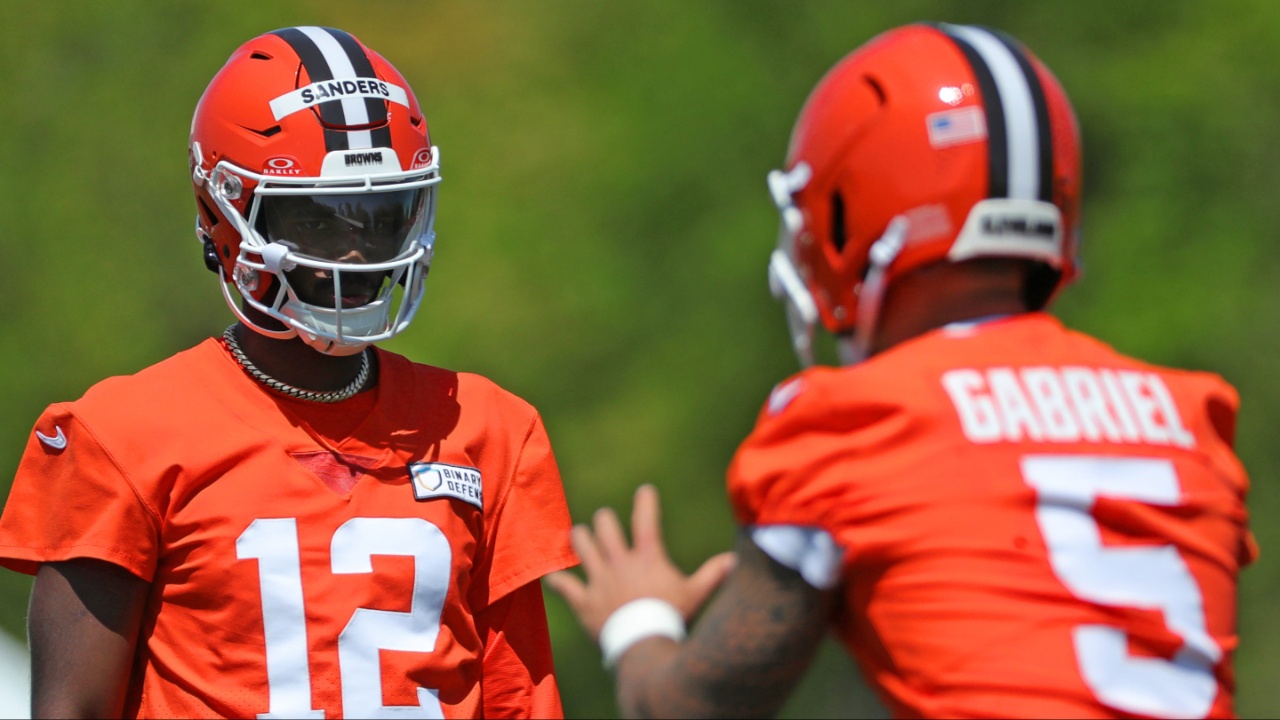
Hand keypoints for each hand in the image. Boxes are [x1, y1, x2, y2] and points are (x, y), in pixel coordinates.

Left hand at [545, 484, 735, 640]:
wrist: (645, 646)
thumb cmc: (672, 619)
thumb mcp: (697, 595)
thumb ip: (714, 574)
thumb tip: (737, 559)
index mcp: (647, 557)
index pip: (645, 518)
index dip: (645, 500)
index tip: (645, 490)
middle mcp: (620, 563)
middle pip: (605, 526)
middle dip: (604, 520)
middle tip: (605, 520)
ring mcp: (599, 581)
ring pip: (581, 546)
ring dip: (580, 538)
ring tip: (580, 535)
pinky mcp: (584, 602)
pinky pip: (564, 585)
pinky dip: (558, 581)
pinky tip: (553, 577)